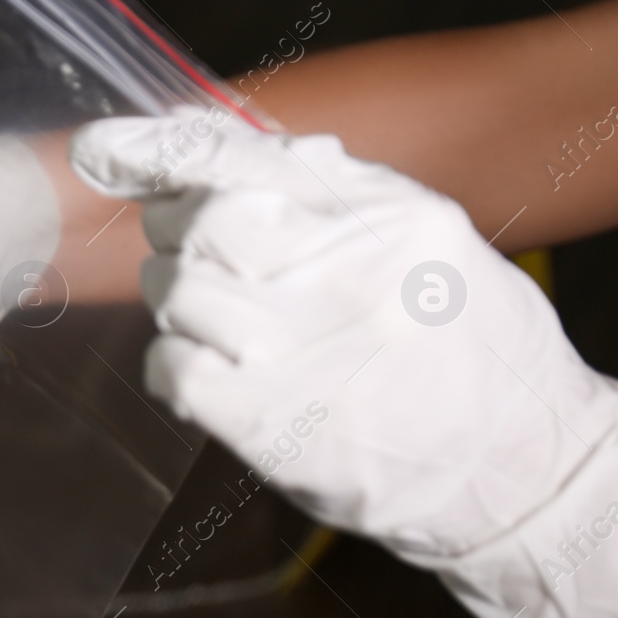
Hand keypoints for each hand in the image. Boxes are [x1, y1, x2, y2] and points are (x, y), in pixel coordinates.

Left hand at [69, 114, 617, 617]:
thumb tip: (231, 149)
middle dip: (176, 231)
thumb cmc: (469, 354)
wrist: (515, 468)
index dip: (162, 151)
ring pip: (176, 290)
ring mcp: (298, 348)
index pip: (247, 159)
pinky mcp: (267, 420)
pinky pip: (171, 366)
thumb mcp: (427, 244)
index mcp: (385, 217)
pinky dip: (172, 364)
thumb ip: (337, 193)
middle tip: (192, 254)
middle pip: (201, 221)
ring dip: (176, 299)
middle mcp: (341, 273)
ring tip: (218, 320)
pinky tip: (208, 373)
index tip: (103, 149)